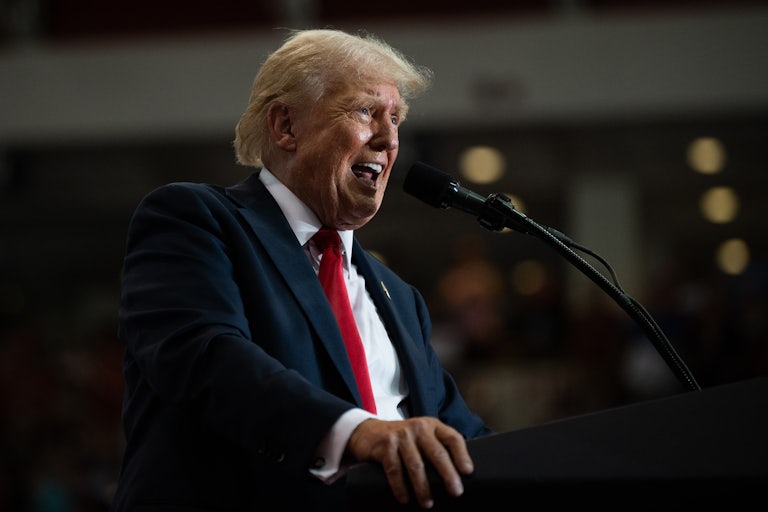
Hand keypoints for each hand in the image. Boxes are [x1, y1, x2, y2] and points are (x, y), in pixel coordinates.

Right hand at [346, 417, 473, 508]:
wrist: (367, 432)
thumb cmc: (402, 439)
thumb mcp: (421, 436)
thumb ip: (436, 447)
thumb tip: (457, 475)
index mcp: (432, 426)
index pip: (452, 438)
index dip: (462, 455)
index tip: (468, 472)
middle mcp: (418, 428)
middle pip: (437, 452)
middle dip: (447, 474)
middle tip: (456, 492)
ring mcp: (401, 436)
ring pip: (416, 464)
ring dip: (423, 487)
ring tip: (428, 503)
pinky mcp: (385, 446)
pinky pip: (394, 469)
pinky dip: (400, 487)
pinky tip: (405, 498)